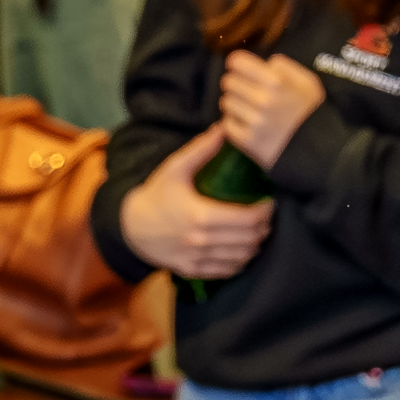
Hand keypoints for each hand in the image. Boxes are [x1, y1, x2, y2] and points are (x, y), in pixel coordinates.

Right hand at [119, 126, 274, 278]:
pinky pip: (226, 271)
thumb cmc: (156, 194)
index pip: (247, 219)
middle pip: (248, 239)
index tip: (269, 203)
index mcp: (201, 215)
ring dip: (255, 245)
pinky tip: (243, 250)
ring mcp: (196, 258)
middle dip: (264, 228)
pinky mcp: (192, 270)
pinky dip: (240, 262)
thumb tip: (223, 128)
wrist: (130, 226)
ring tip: (258, 232)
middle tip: (267, 217)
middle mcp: (201, 240)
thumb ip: (202, 148)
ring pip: (241, 257)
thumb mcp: (175, 168)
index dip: (265, 212)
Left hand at [217, 52, 327, 170]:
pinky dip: (234, 123)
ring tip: (249, 109)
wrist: (320, 153)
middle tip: (246, 91)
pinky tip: (247, 124)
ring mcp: (254, 121)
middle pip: (228, 82)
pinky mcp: (248, 141)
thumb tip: (266, 63)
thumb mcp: (309, 83)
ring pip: (226, 102)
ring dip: (235, 104)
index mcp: (276, 81)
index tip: (240, 69)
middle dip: (236, 84)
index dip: (237, 64)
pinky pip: (227, 124)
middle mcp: (262, 99)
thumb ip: (286, 67)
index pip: (237, 62)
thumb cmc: (314, 115)